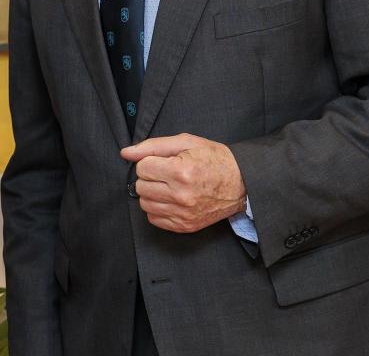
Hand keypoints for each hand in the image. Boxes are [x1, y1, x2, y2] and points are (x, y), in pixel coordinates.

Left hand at [120, 133, 245, 233]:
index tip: (164, 161)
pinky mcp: (185, 226)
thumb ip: (152, 146)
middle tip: (167, 173)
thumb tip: (125, 153)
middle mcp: (181, 195)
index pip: (142, 168)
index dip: (151, 161)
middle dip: (150, 177)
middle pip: (141, 186)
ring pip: (145, 204)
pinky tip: (172, 199)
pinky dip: (158, 208)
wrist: (242, 183)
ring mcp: (183, 214)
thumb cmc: (214, 159)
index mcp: (181, 171)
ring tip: (170, 186)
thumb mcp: (186, 143)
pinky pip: (154, 219)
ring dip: (153, 193)